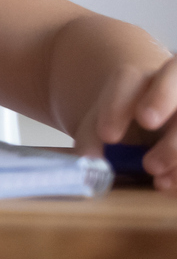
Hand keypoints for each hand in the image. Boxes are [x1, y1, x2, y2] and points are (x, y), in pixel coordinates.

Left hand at [74, 54, 176, 190]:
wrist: (152, 135)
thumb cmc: (125, 128)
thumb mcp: (103, 130)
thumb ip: (92, 142)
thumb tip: (90, 165)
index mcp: (138, 81)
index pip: (128, 79)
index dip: (117, 105)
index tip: (107, 136)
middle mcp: (171, 85)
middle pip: (174, 74)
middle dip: (161, 97)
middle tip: (146, 122)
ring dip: (176, 146)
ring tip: (154, 173)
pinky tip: (169, 184)